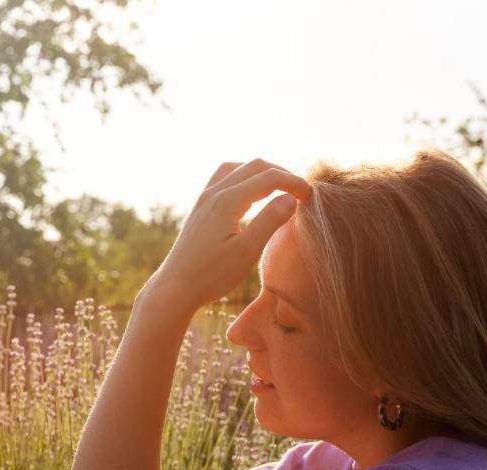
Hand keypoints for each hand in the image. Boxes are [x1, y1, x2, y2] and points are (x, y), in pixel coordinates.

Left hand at [138, 159, 311, 317]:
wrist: (175, 288)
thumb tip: (291, 198)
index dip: (294, 183)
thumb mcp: (246, 252)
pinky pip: (224, 178)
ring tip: (279, 187)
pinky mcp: (200, 208)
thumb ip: (269, 222)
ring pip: (237, 168)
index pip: (269, 177)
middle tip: (300, 190)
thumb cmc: (211, 275)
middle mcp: (213, 193)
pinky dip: (244, 178)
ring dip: (261, 172)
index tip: (311, 197)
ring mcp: (204, 199)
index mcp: (227, 201)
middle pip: (254, 166)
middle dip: (281, 173)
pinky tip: (251, 194)